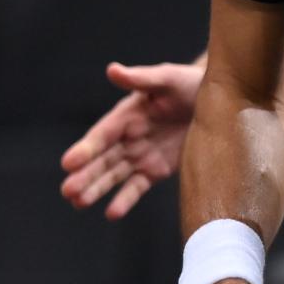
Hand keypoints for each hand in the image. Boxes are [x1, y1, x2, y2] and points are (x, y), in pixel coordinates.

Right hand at [59, 61, 199, 218]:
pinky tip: (111, 213)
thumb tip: (112, 69)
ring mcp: (140, 156)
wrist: (216, 102)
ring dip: (95, 189)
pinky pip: (137, 187)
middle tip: (67, 191)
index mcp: (125, 116)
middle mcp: (127, 138)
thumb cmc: (187, 84)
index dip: (85, 149)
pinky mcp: (156, 171)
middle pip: (102, 160)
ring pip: (113, 176)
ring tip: (78, 203)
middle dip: (84, 175)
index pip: (101, 135)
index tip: (68, 163)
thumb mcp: (166, 78)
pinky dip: (125, 200)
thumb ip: (140, 78)